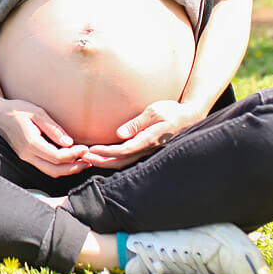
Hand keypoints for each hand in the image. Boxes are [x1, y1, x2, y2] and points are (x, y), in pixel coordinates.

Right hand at [0, 98, 89, 176]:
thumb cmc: (16, 110)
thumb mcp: (37, 113)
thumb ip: (53, 128)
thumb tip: (69, 142)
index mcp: (31, 143)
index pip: (57, 157)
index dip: (74, 155)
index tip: (85, 148)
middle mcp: (27, 155)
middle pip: (55, 170)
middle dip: (74, 168)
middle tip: (88, 160)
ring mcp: (25, 158)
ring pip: (50, 172)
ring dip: (67, 170)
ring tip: (82, 162)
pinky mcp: (26, 157)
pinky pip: (44, 167)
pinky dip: (59, 167)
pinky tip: (68, 159)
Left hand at [82, 99, 203, 169]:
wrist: (189, 118)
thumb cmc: (172, 112)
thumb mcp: (154, 111)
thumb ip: (137, 123)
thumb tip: (119, 134)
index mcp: (149, 140)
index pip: (125, 150)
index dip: (107, 152)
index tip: (91, 150)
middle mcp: (147, 149)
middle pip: (121, 161)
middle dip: (101, 161)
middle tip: (82, 157)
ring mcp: (147, 151)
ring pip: (124, 162)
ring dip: (105, 161)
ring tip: (87, 158)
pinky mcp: (146, 150)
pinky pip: (128, 158)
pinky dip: (114, 158)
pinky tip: (102, 156)